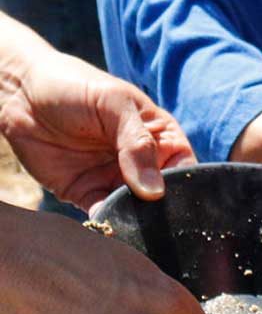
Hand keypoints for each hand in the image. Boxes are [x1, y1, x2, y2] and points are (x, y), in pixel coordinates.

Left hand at [0, 49, 194, 213]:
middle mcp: (143, 163)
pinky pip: (105, 214)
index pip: (186, 169)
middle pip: (165, 196)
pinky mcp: (87, 194)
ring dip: (137, 221)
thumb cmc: (75, 87)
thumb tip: (154, 192)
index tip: (180, 202)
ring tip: (133, 226)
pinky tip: (108, 224)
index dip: (188, 187)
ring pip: (137, 211)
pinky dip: (108, 223)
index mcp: (161, 137)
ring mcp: (115, 180)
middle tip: (157, 220)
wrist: (20, 93)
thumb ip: (137, 144)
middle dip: (163, 211)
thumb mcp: (114, 105)